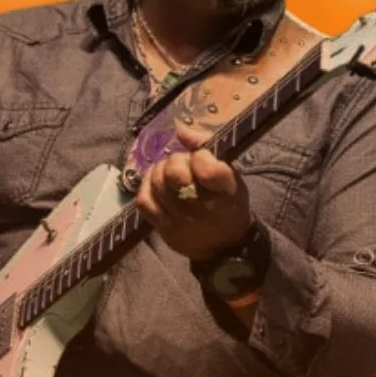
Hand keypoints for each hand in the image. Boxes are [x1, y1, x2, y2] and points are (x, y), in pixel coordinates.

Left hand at [133, 123, 253, 261]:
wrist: (224, 247)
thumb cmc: (228, 205)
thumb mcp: (231, 176)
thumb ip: (207, 148)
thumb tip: (180, 129)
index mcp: (226, 193)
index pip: (205, 166)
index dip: (199, 155)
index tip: (201, 157)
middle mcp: (203, 208)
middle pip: (175, 173)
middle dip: (176, 161)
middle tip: (182, 164)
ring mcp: (180, 221)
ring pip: (157, 184)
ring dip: (160, 171)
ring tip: (168, 173)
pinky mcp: (164, 229)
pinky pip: (144, 201)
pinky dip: (146, 187)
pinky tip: (155, 184)